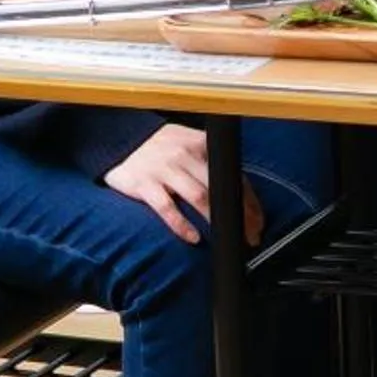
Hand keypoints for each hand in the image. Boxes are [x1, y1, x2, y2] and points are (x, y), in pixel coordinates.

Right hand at [103, 123, 262, 245]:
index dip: (249, 201)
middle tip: (250, 235)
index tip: (258, 222)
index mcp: (202, 144)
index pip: (234, 175)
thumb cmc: (159, 146)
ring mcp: (166, 169)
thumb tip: (238, 188)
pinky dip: (181, 224)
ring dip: (217, 220)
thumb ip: (210, 161)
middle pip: (221, 188)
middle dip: (240, 214)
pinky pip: (167, 208)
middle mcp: (186, 155)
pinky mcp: (145, 184)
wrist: (118, 138)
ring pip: (199, 197)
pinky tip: (193, 237)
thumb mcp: (188, 144)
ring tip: (228, 239)